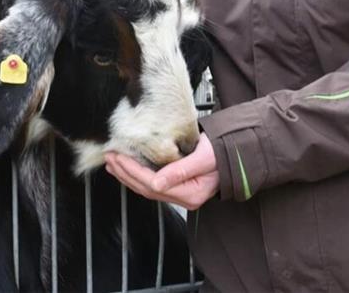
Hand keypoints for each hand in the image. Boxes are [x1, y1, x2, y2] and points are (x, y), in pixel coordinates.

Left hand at [104, 133, 219, 210]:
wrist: (239, 151)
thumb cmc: (224, 152)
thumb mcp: (204, 158)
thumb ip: (181, 170)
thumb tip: (156, 183)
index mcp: (191, 193)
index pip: (153, 185)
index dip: (132, 171)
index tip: (119, 157)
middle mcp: (185, 197)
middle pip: (147, 189)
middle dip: (125, 173)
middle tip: (109, 157)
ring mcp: (182, 193)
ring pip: (147, 188)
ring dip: (128, 175)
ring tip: (113, 163)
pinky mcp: (179, 186)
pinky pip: (153, 183)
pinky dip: (138, 175)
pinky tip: (128, 168)